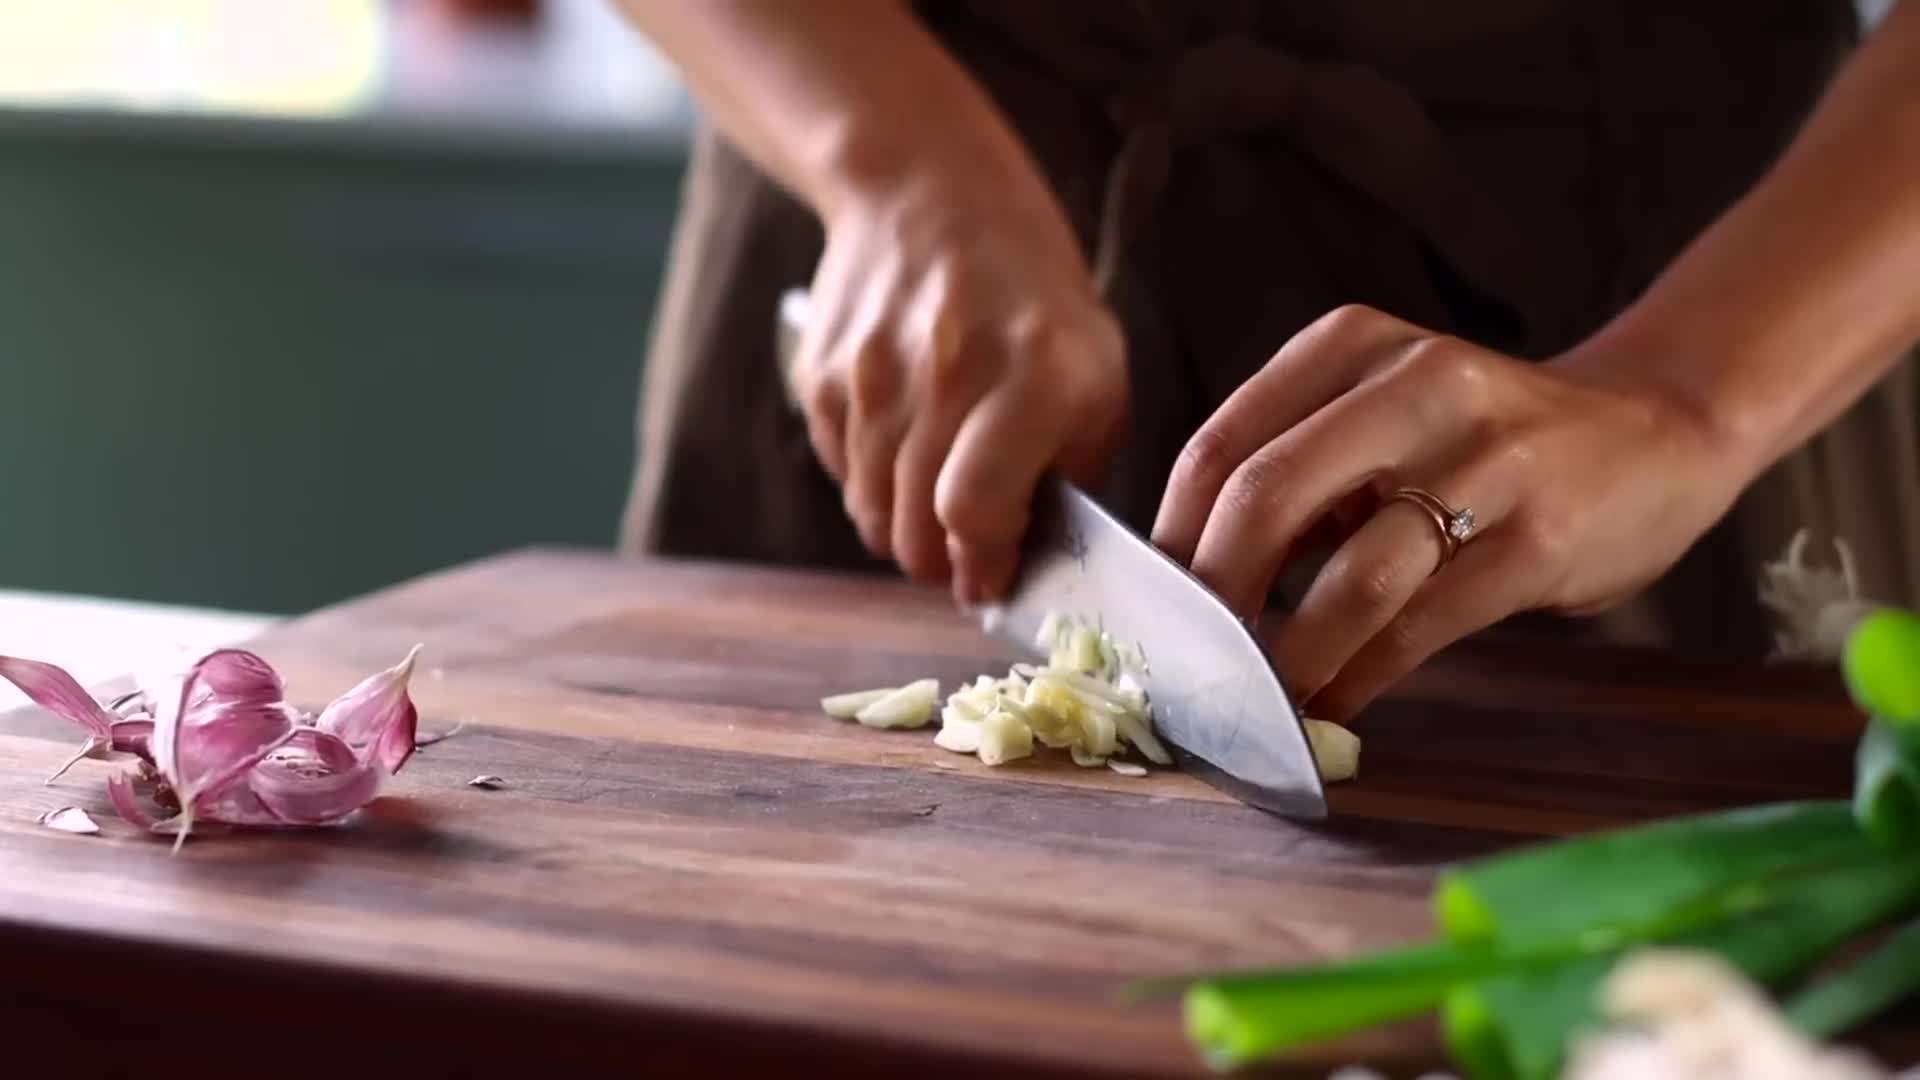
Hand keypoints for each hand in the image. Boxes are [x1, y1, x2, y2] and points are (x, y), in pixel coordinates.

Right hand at [793, 176, 1127, 603]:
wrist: (930, 193)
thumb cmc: (1032, 302)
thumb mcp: (1095, 375)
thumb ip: (1069, 474)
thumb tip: (1018, 563)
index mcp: (1033, 376)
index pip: (975, 514)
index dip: (984, 566)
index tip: (993, 578)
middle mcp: (947, 373)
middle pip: (917, 530)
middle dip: (946, 563)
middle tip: (969, 552)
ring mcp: (873, 373)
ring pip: (872, 514)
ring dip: (906, 530)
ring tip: (937, 502)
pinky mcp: (823, 374)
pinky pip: (842, 474)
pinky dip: (872, 485)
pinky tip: (905, 449)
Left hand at [1151, 305, 1748, 721]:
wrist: (1656, 433)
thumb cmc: (1487, 441)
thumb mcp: (1383, 414)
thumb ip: (1297, 471)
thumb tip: (1190, 581)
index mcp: (1353, 345)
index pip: (1222, 446)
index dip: (1172, 542)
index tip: (1151, 608)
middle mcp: (1417, 384)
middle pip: (1267, 498)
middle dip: (1213, 598)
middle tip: (1191, 661)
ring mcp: (1488, 458)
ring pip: (1351, 574)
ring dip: (1289, 654)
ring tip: (1258, 698)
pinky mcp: (1541, 537)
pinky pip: (1422, 623)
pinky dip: (1361, 676)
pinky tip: (1334, 704)